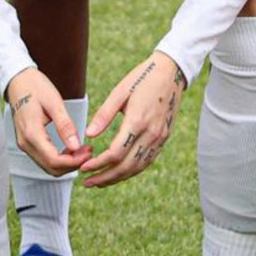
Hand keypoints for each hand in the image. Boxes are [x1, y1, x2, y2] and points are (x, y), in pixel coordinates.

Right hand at [2, 66, 92, 175]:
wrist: (18, 81)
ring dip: (66, 163)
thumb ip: (65, 125)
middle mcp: (25, 143)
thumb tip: (76, 146)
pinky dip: (59, 158)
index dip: (74, 161)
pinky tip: (71, 148)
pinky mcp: (27, 142)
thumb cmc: (35, 87)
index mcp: (32, 133)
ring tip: (83, 149)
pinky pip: (44, 158)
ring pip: (47, 166)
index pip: (54, 160)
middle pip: (51, 168)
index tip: (89, 151)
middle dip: (72, 164)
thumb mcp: (54, 102)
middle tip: (89, 151)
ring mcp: (25, 144)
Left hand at [81, 50, 185, 186]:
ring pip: (137, 167)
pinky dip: (131, 171)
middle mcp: (151, 133)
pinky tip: (118, 172)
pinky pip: (146, 161)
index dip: (98, 164)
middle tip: (87, 182)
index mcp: (138, 120)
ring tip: (99, 182)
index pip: (116, 152)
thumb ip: (104, 115)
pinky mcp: (163, 138)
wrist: (171, 72)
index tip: (83, 168)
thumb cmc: (142, 78)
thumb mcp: (120, 91)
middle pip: (126, 166)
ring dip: (117, 178)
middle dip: (105, 177)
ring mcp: (160, 137)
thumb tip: (89, 135)